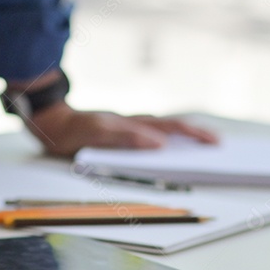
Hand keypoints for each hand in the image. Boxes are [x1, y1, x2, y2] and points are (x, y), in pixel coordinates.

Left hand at [25, 102, 217, 157]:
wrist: (50, 123)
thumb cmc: (71, 130)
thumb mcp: (96, 135)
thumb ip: (126, 138)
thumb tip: (159, 143)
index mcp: (133, 124)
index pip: (171, 128)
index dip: (193, 135)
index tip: (213, 143)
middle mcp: (133, 124)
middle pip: (172, 127)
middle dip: (196, 134)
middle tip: (219, 143)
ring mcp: (128, 127)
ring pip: (162, 129)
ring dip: (183, 136)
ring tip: (203, 144)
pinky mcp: (120, 134)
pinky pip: (149, 134)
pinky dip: (165, 139)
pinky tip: (170, 147)